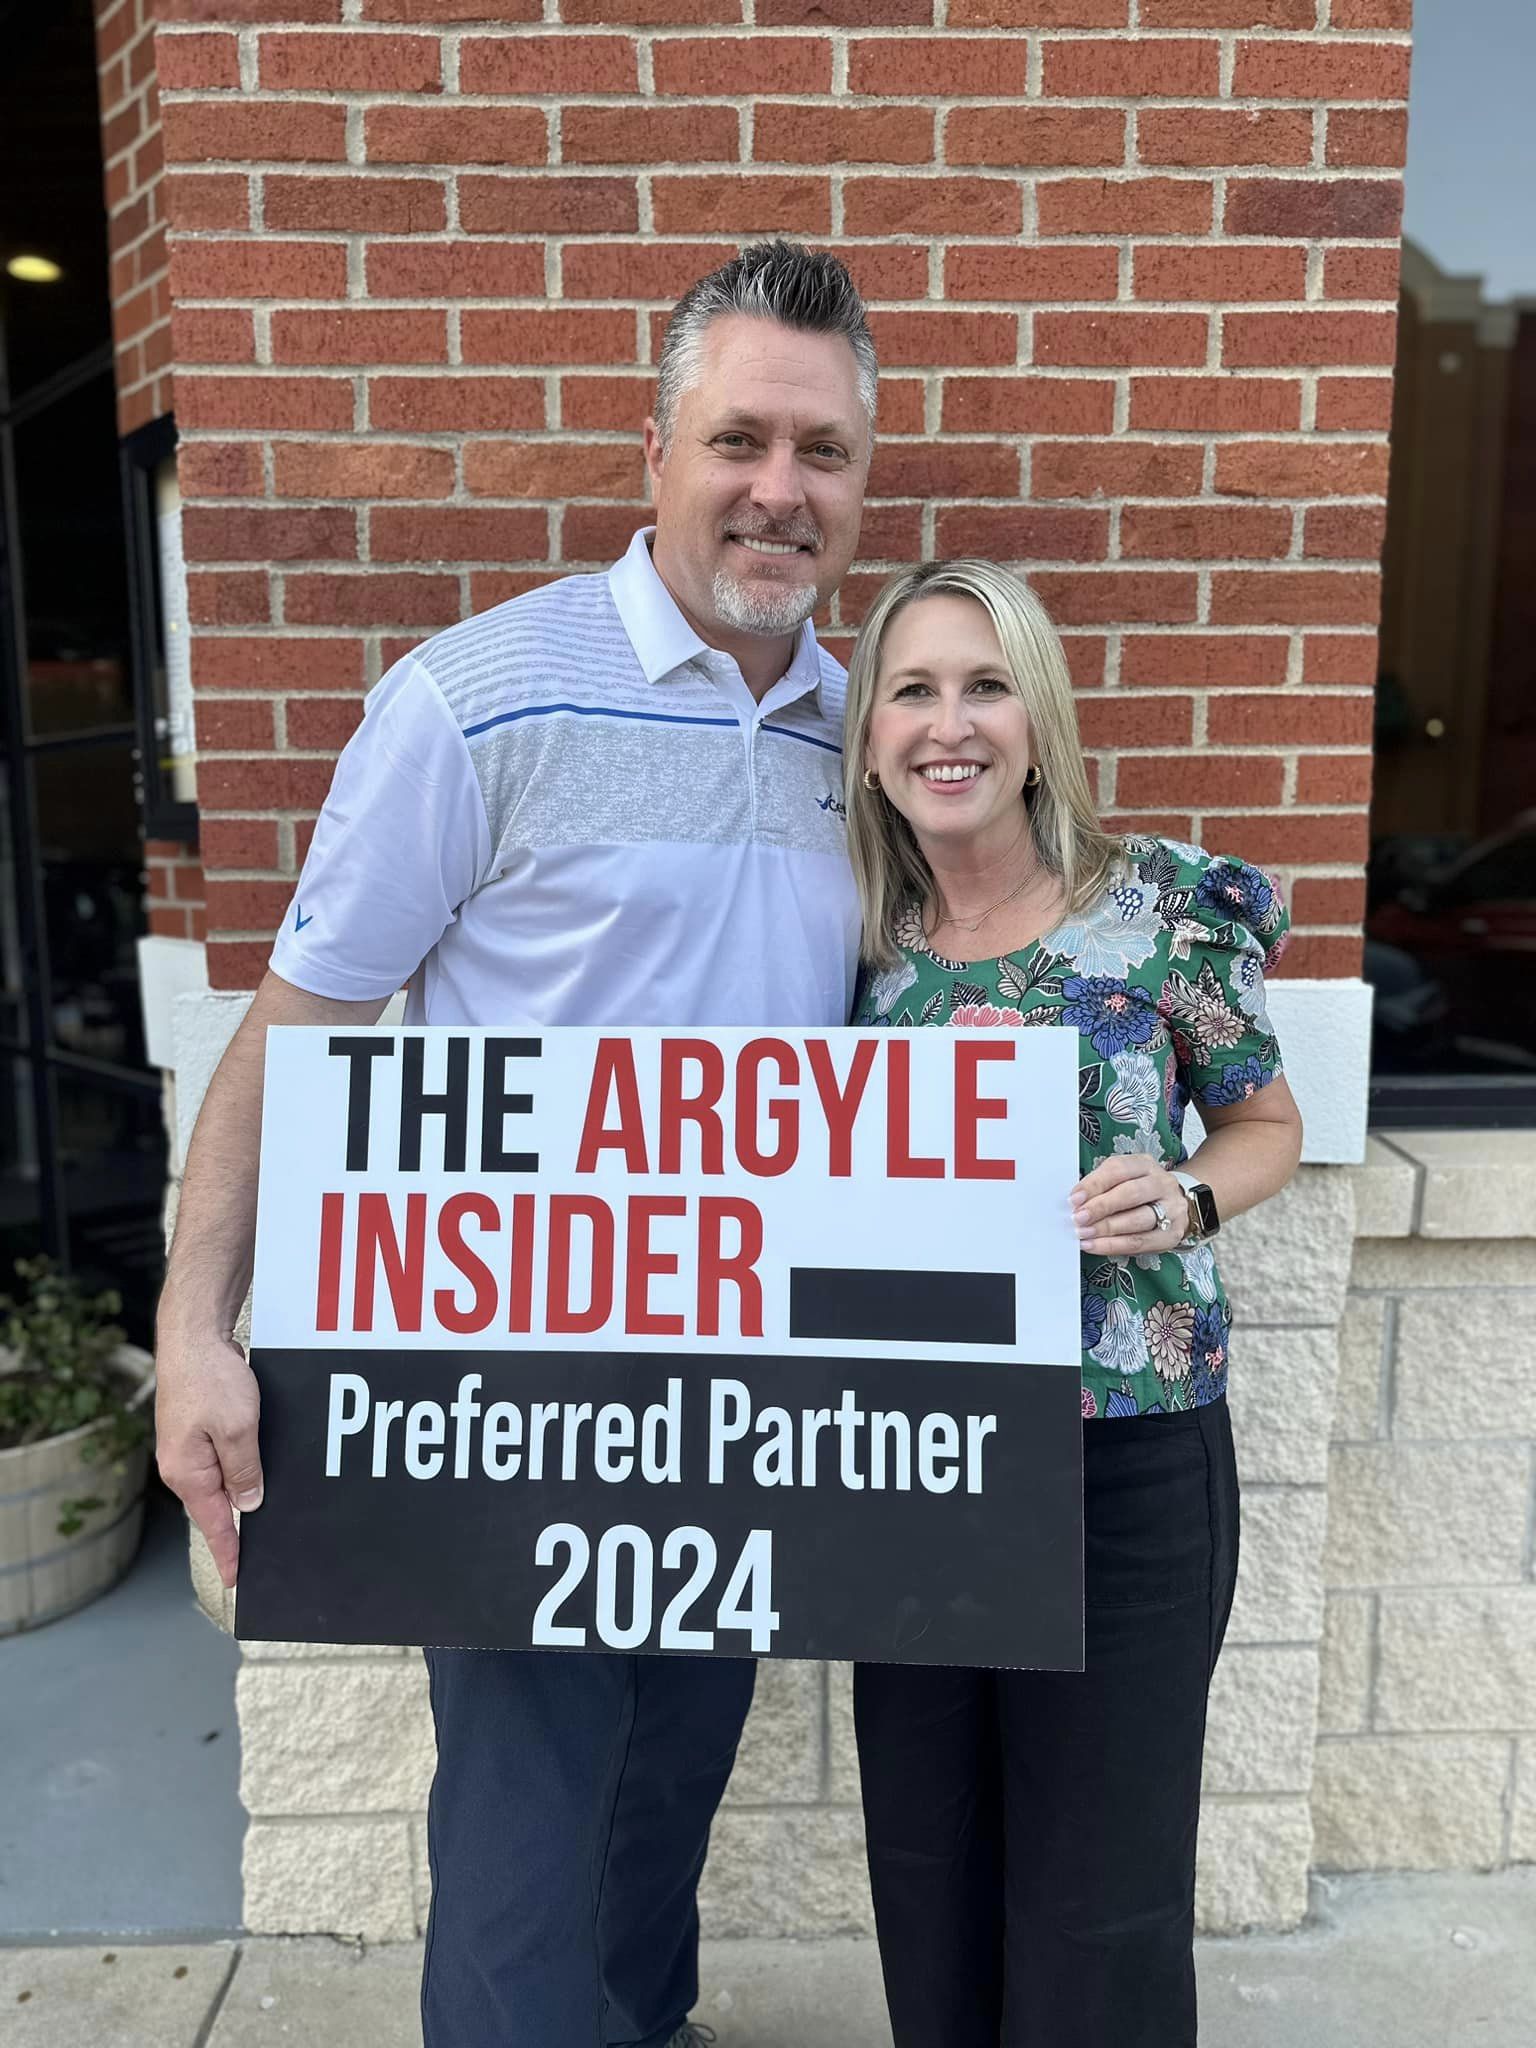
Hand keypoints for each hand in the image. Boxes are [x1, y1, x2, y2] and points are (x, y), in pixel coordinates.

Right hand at [154, 1326, 262, 1589]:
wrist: (193, 1336)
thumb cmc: (211, 1379)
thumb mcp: (238, 1429)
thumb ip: (244, 1470)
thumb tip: (249, 1505)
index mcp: (188, 1472)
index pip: (212, 1525)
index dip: (228, 1554)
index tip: (238, 1581)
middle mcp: (182, 1466)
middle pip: (214, 1508)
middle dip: (235, 1532)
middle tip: (255, 1558)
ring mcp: (187, 1449)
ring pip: (218, 1484)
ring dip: (239, 1500)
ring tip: (258, 1525)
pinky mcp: (196, 1431)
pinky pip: (219, 1462)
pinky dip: (236, 1474)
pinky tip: (252, 1477)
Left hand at [1071, 1155, 1186, 1257]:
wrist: (1174, 1205)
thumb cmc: (1140, 1191)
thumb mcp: (1123, 1178)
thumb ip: (1101, 1186)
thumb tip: (1076, 1201)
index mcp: (1146, 1164)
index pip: (1119, 1169)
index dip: (1094, 1184)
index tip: (1074, 1198)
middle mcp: (1162, 1184)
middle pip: (1131, 1194)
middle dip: (1100, 1207)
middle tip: (1079, 1218)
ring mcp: (1171, 1210)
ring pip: (1137, 1220)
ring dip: (1106, 1228)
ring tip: (1084, 1234)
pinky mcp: (1171, 1235)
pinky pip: (1140, 1242)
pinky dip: (1114, 1245)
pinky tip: (1095, 1245)